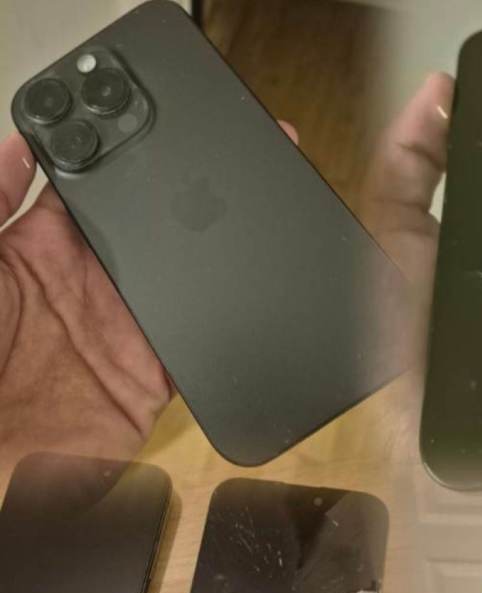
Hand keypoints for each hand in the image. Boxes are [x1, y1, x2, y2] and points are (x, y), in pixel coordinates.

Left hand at [0, 122, 297, 468]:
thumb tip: (20, 146)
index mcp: (34, 253)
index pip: (87, 191)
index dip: (118, 157)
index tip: (153, 120)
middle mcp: (85, 287)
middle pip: (145, 229)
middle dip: (184, 196)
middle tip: (226, 154)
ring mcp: (121, 331)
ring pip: (180, 278)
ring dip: (213, 250)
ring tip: (250, 208)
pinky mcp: (150, 376)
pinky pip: (194, 341)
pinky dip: (220, 319)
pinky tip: (245, 285)